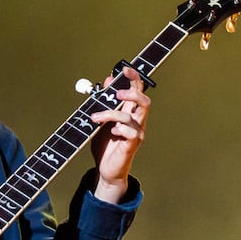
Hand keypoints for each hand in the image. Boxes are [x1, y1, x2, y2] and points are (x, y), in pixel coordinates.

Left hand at [91, 67, 150, 203]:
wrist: (105, 170)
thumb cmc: (106, 144)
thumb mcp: (101, 118)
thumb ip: (105, 100)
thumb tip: (108, 79)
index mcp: (130, 112)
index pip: (137, 91)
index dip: (134, 78)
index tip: (126, 69)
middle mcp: (137, 121)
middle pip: (144, 101)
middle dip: (132, 93)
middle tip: (117, 94)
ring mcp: (136, 134)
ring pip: (132, 116)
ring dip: (111, 114)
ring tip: (96, 118)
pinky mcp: (132, 146)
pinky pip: (131, 133)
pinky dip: (120, 130)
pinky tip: (112, 133)